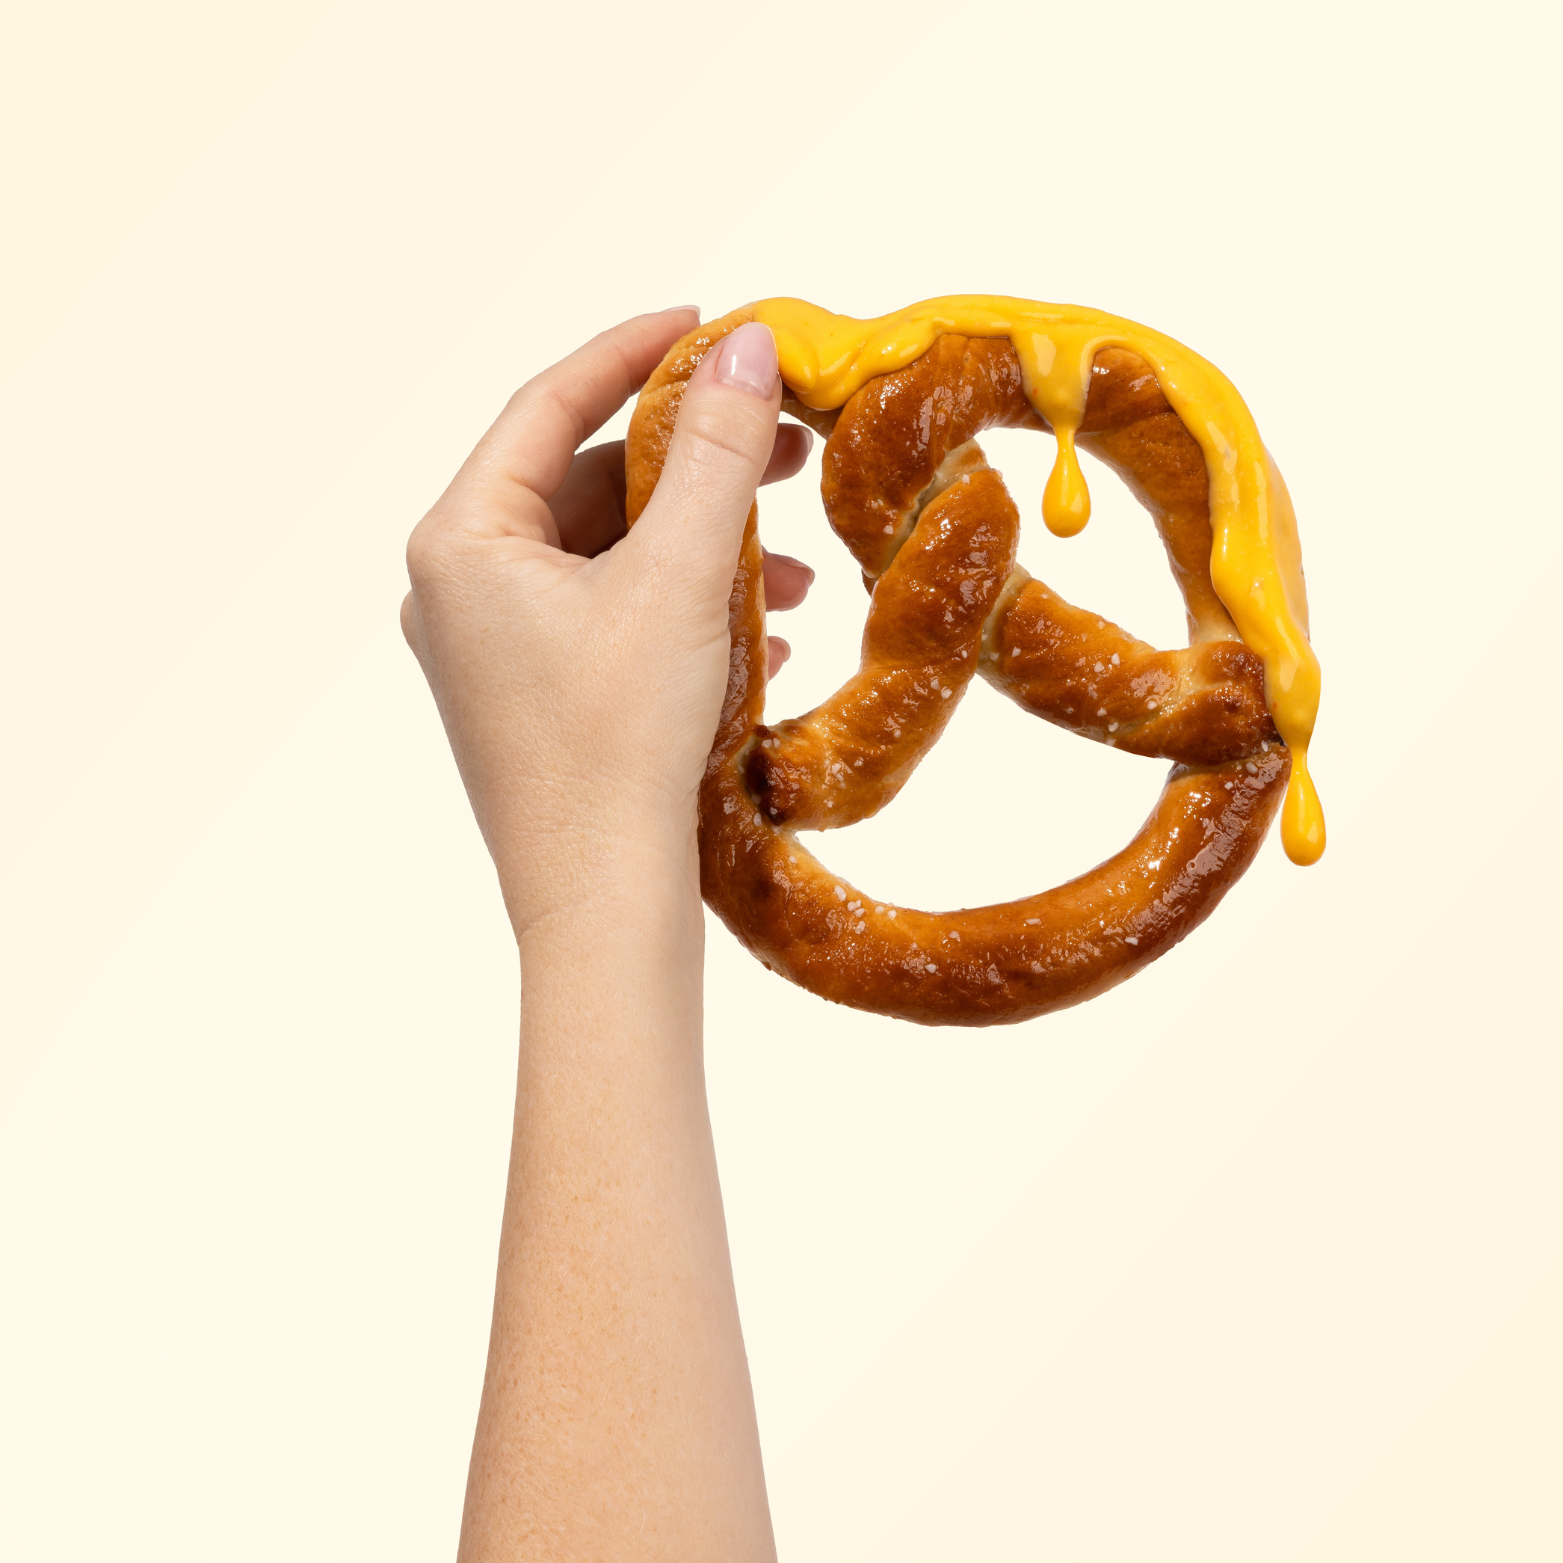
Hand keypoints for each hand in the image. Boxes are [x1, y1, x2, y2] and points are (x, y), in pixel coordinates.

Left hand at [400, 308, 812, 937]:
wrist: (602, 904)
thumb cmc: (619, 746)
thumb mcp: (678, 580)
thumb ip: (716, 455)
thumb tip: (748, 346)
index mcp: (462, 542)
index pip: (548, 406)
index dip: (634, 353)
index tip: (708, 320)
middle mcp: (461, 588)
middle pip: (587, 484)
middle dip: (694, 467)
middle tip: (782, 442)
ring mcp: (494, 648)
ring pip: (609, 557)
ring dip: (703, 547)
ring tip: (795, 570)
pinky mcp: (534, 696)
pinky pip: (611, 617)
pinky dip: (683, 607)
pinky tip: (763, 632)